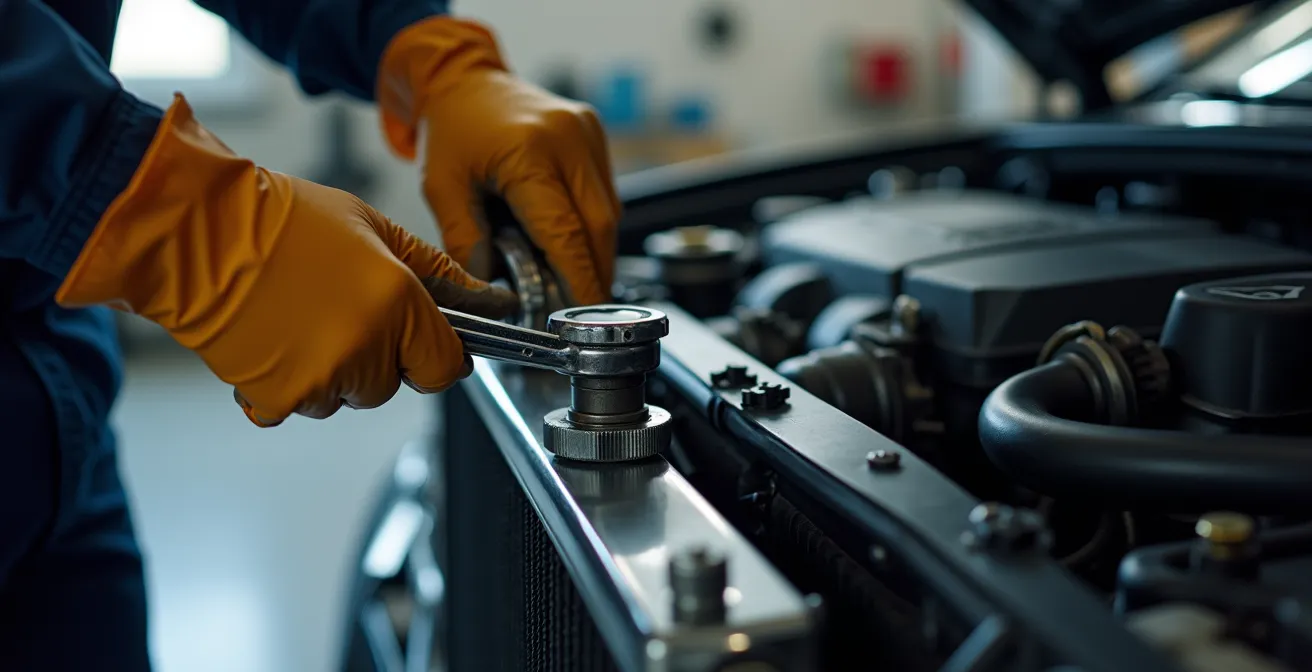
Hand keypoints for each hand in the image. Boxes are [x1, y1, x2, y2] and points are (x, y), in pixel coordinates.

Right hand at [57, 95, 517, 426]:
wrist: (198, 234)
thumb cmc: (282, 220)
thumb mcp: (372, 226)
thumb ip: (432, 270)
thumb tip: (482, 297)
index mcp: (398, 303)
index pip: (445, 366)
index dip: (437, 356)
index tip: (424, 345)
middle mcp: (366, 347)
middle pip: (391, 384)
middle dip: (377, 358)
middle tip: (341, 313)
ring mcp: (321, 377)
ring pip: (344, 396)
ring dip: (331, 371)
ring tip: (298, 317)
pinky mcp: (278, 398)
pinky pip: (297, 406)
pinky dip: (285, 384)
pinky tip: (272, 339)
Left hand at [377, 16, 620, 305]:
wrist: (464, 77)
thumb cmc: (452, 130)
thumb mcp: (442, 189)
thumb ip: (466, 242)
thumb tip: (493, 293)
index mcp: (528, 152)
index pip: (565, 232)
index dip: (578, 280)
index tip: (581, 316)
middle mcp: (568, 138)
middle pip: (599, 226)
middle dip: (594, 274)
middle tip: (582, 311)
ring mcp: (587, 133)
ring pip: (609, 214)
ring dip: (596, 253)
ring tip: (575, 283)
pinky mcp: (595, 134)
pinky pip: (605, 194)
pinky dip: (593, 227)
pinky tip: (574, 246)